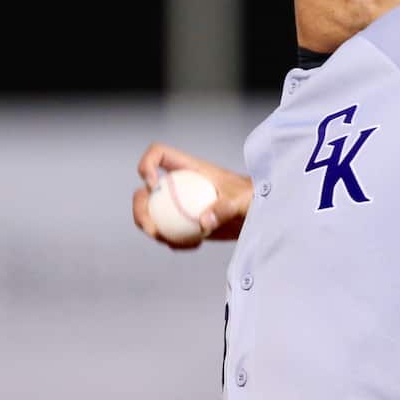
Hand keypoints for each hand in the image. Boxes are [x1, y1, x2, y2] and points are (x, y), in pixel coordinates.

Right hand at [132, 142, 253, 249]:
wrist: (260, 213)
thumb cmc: (253, 197)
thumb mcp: (242, 200)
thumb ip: (224, 208)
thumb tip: (203, 221)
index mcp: (189, 168)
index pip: (158, 154)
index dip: (147, 165)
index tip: (154, 186)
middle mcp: (179, 184)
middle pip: (146, 191)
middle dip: (139, 208)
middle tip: (150, 227)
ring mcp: (180, 205)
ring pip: (153, 215)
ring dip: (154, 230)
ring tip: (172, 241)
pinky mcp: (186, 224)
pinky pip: (170, 233)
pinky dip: (176, 242)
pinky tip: (195, 244)